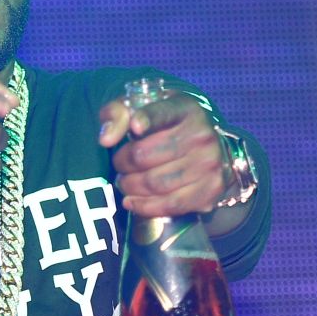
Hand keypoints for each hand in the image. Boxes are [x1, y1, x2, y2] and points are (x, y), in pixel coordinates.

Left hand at [98, 91, 226, 216]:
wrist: (206, 149)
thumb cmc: (165, 128)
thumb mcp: (141, 110)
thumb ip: (117, 114)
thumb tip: (106, 138)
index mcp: (185, 109)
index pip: (162, 113)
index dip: (146, 120)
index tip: (135, 128)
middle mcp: (201, 135)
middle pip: (144, 155)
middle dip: (122, 163)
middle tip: (119, 165)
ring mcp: (209, 164)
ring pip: (155, 183)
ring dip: (130, 186)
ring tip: (125, 182)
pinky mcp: (211, 189)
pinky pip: (170, 204)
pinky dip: (145, 206)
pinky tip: (132, 201)